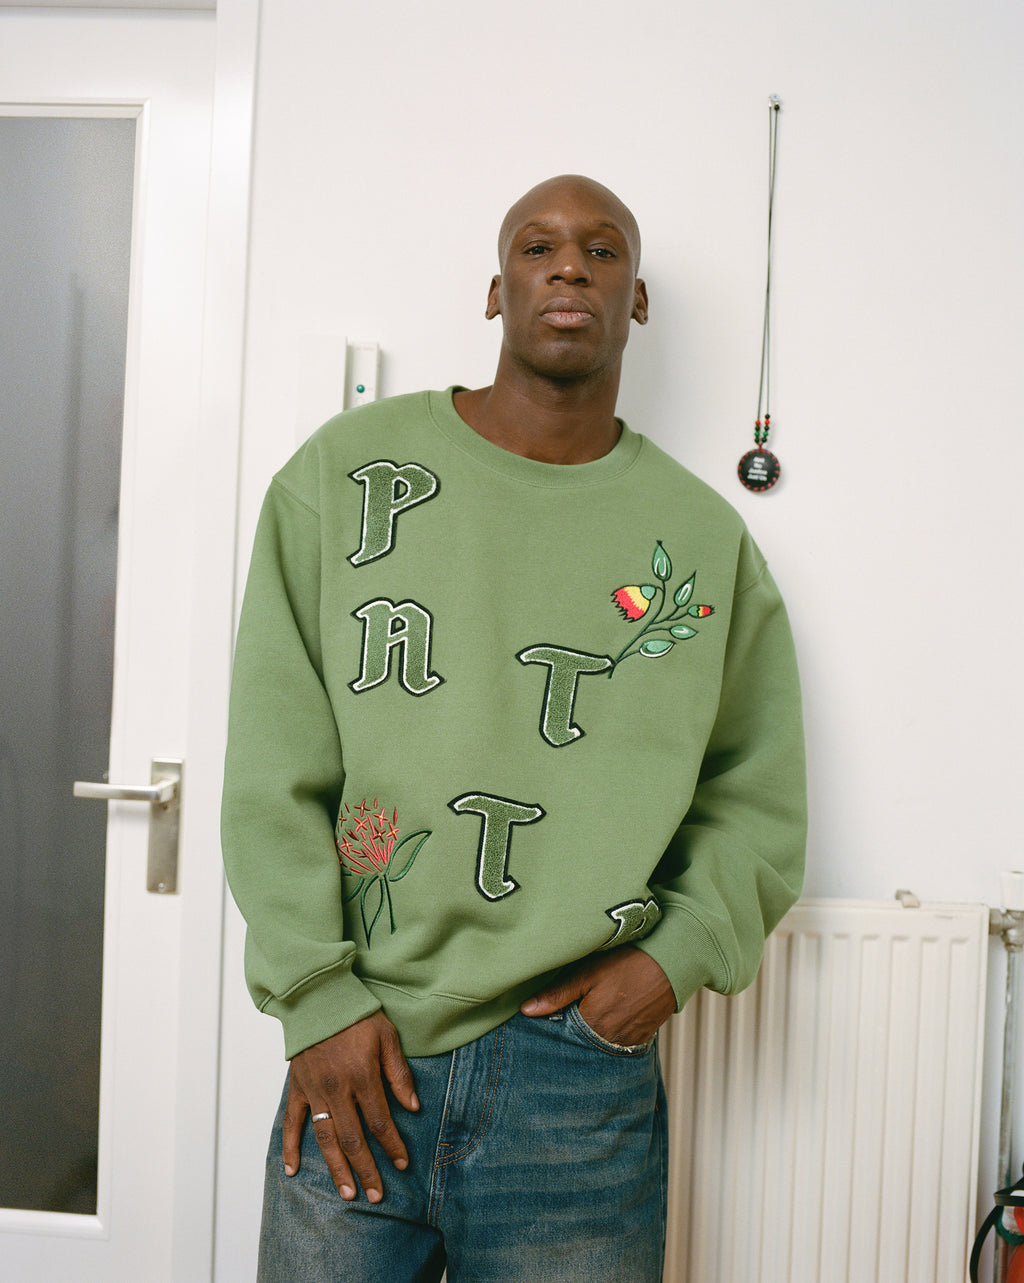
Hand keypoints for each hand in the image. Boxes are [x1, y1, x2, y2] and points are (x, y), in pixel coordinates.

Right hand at [283, 1011, 418, 1202]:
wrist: (320, 997)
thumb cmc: (358, 1015)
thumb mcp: (387, 1037)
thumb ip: (399, 1074)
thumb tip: (413, 1107)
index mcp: (362, 1076)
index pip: (380, 1121)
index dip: (392, 1145)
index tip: (402, 1164)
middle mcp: (337, 1089)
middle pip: (353, 1139)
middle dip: (367, 1169)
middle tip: (377, 1195)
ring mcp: (314, 1091)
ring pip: (325, 1139)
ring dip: (337, 1168)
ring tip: (347, 1192)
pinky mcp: (297, 1088)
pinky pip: (291, 1123)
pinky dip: (290, 1147)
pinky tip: (293, 1170)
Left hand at [520, 946, 675, 1047]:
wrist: (672, 963)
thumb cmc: (628, 963)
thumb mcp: (587, 973)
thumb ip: (557, 994)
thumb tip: (526, 1010)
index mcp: (593, 1028)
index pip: (560, 1040)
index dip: (550, 1029)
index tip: (540, 1021)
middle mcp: (610, 1044)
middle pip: (579, 1048)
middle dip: (567, 1037)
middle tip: (560, 1019)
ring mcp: (627, 1044)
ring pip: (597, 1047)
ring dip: (587, 1037)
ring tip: (582, 1017)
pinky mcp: (641, 1039)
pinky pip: (615, 1045)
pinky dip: (605, 1036)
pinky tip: (602, 1020)